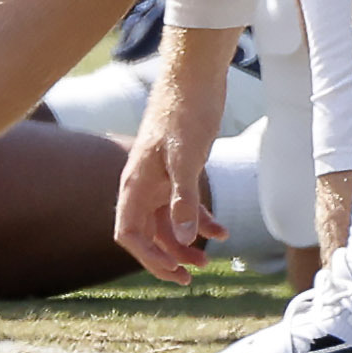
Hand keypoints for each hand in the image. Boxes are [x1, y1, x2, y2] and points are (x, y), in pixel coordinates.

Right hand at [113, 26, 237, 281]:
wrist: (196, 75)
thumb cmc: (186, 111)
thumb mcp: (188, 157)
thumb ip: (185, 198)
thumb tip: (185, 240)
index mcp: (135, 183)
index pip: (128, 233)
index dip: (147, 258)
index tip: (173, 272)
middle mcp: (144, 183)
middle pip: (148, 233)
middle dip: (168, 256)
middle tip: (192, 276)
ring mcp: (161, 177)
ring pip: (168, 221)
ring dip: (185, 243)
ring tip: (208, 262)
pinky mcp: (180, 168)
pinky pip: (184, 204)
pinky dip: (200, 219)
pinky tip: (222, 231)